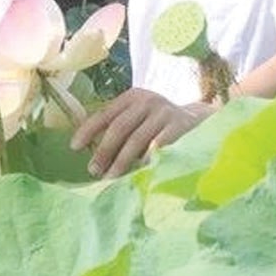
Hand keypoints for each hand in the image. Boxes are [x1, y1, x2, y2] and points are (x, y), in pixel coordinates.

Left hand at [70, 88, 214, 177]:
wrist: (200, 121)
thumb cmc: (160, 124)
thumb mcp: (140, 117)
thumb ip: (120, 127)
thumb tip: (90, 151)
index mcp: (132, 97)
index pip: (105, 113)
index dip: (88, 130)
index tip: (74, 147)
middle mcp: (147, 101)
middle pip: (119, 128)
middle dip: (104, 151)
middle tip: (93, 170)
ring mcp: (164, 112)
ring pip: (137, 140)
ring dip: (122, 161)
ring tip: (111, 177)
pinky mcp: (180, 126)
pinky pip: (159, 146)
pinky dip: (146, 160)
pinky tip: (138, 172)